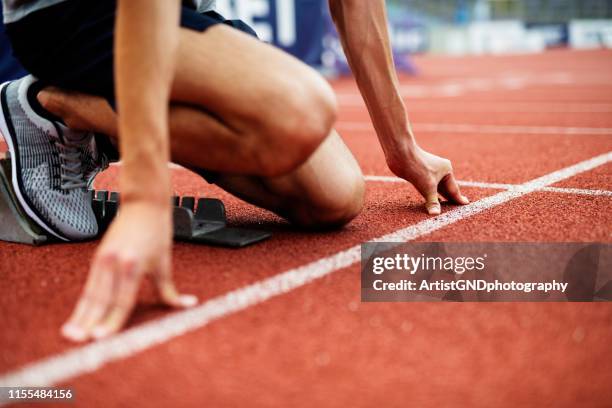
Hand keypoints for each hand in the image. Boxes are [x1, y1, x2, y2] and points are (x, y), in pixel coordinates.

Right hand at [61, 201, 196, 341]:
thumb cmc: (157, 230)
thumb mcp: (164, 262)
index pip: (121, 300)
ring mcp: (103, 260)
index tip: (101, 337)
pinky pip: (89, 285)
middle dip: (89, 322)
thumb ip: (169, 290)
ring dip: (81, 315)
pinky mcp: (98, 258)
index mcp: (133, 265)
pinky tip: (78, 317)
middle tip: (79, 342)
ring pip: (90, 294)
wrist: (144, 203)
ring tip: (71, 334)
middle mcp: (114, 263)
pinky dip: (83, 303)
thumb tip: (187, 306)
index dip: (111, 320)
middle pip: (100, 299)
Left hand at [388, 145, 468, 214]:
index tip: (466, 204)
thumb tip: (435, 215)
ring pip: (436, 188)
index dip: (459, 198)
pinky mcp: (419, 173)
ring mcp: (429, 171)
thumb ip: (432, 201)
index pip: (453, 189)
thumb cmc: (417, 167)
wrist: (400, 155)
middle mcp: (440, 170)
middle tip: (456, 209)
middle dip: (450, 198)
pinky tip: (430, 199)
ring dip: (440, 197)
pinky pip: (427, 187)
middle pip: (446, 188)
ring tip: (446, 207)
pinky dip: (430, 194)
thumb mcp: (427, 187)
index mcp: (447, 170)